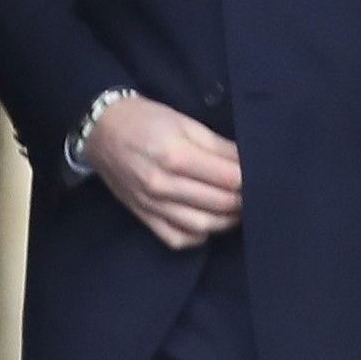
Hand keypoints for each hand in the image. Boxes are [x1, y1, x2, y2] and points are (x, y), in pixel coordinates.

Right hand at [83, 93, 242, 249]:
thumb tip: (249, 163)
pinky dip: (199, 236)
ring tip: (235, 207)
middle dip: (244, 199)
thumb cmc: (145, 120)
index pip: (230, 179)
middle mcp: (163, 185)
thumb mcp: (185, 122)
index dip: (251, 178)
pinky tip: (206, 221)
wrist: (101, 130)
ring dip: (228, 220)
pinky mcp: (144, 217)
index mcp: (175, 156)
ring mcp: (152, 205)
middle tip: (252, 190)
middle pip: (221, 203)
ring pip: (204, 225)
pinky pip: (178, 239)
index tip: (259, 173)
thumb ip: (219, 146)